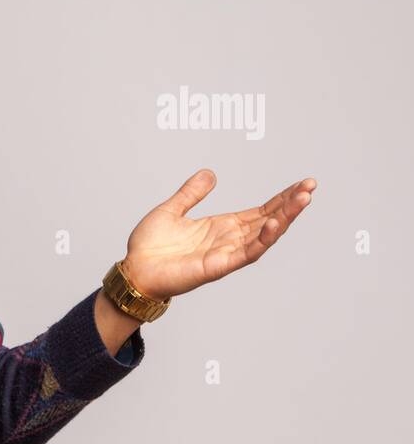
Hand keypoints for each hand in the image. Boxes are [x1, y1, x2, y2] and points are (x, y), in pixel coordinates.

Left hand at [121, 169, 316, 299]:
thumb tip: (210, 173)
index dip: (282, 198)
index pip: (260, 210)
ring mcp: (225, 254)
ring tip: (302, 200)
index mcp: (222, 226)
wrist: (133, 269)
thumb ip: (191, 193)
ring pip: (263, 236)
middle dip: (291, 205)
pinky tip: (273, 224)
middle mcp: (228, 240)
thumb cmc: (149, 246)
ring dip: (284, 219)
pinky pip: (245, 254)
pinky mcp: (216, 267)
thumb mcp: (172, 210)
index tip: (303, 184)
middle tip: (311, 187)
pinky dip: (261, 240)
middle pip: (268, 220)